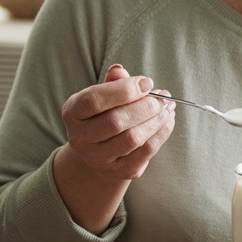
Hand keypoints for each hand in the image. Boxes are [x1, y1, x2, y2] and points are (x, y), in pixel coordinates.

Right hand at [61, 64, 175, 179]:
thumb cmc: (104, 115)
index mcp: (73, 113)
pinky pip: (146, 151)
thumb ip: (112, 82)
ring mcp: (98, 158)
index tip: (147, 82)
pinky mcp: (120, 170)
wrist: (100, 152)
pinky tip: (168, 121)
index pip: (94, 100)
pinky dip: (162, 133)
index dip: (123, 90)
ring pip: (132, 138)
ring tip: (168, 107)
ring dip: (156, 120)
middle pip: (116, 121)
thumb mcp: (103, 95)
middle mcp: (80, 138)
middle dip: (145, 106)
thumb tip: (119, 70)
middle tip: (164, 97)